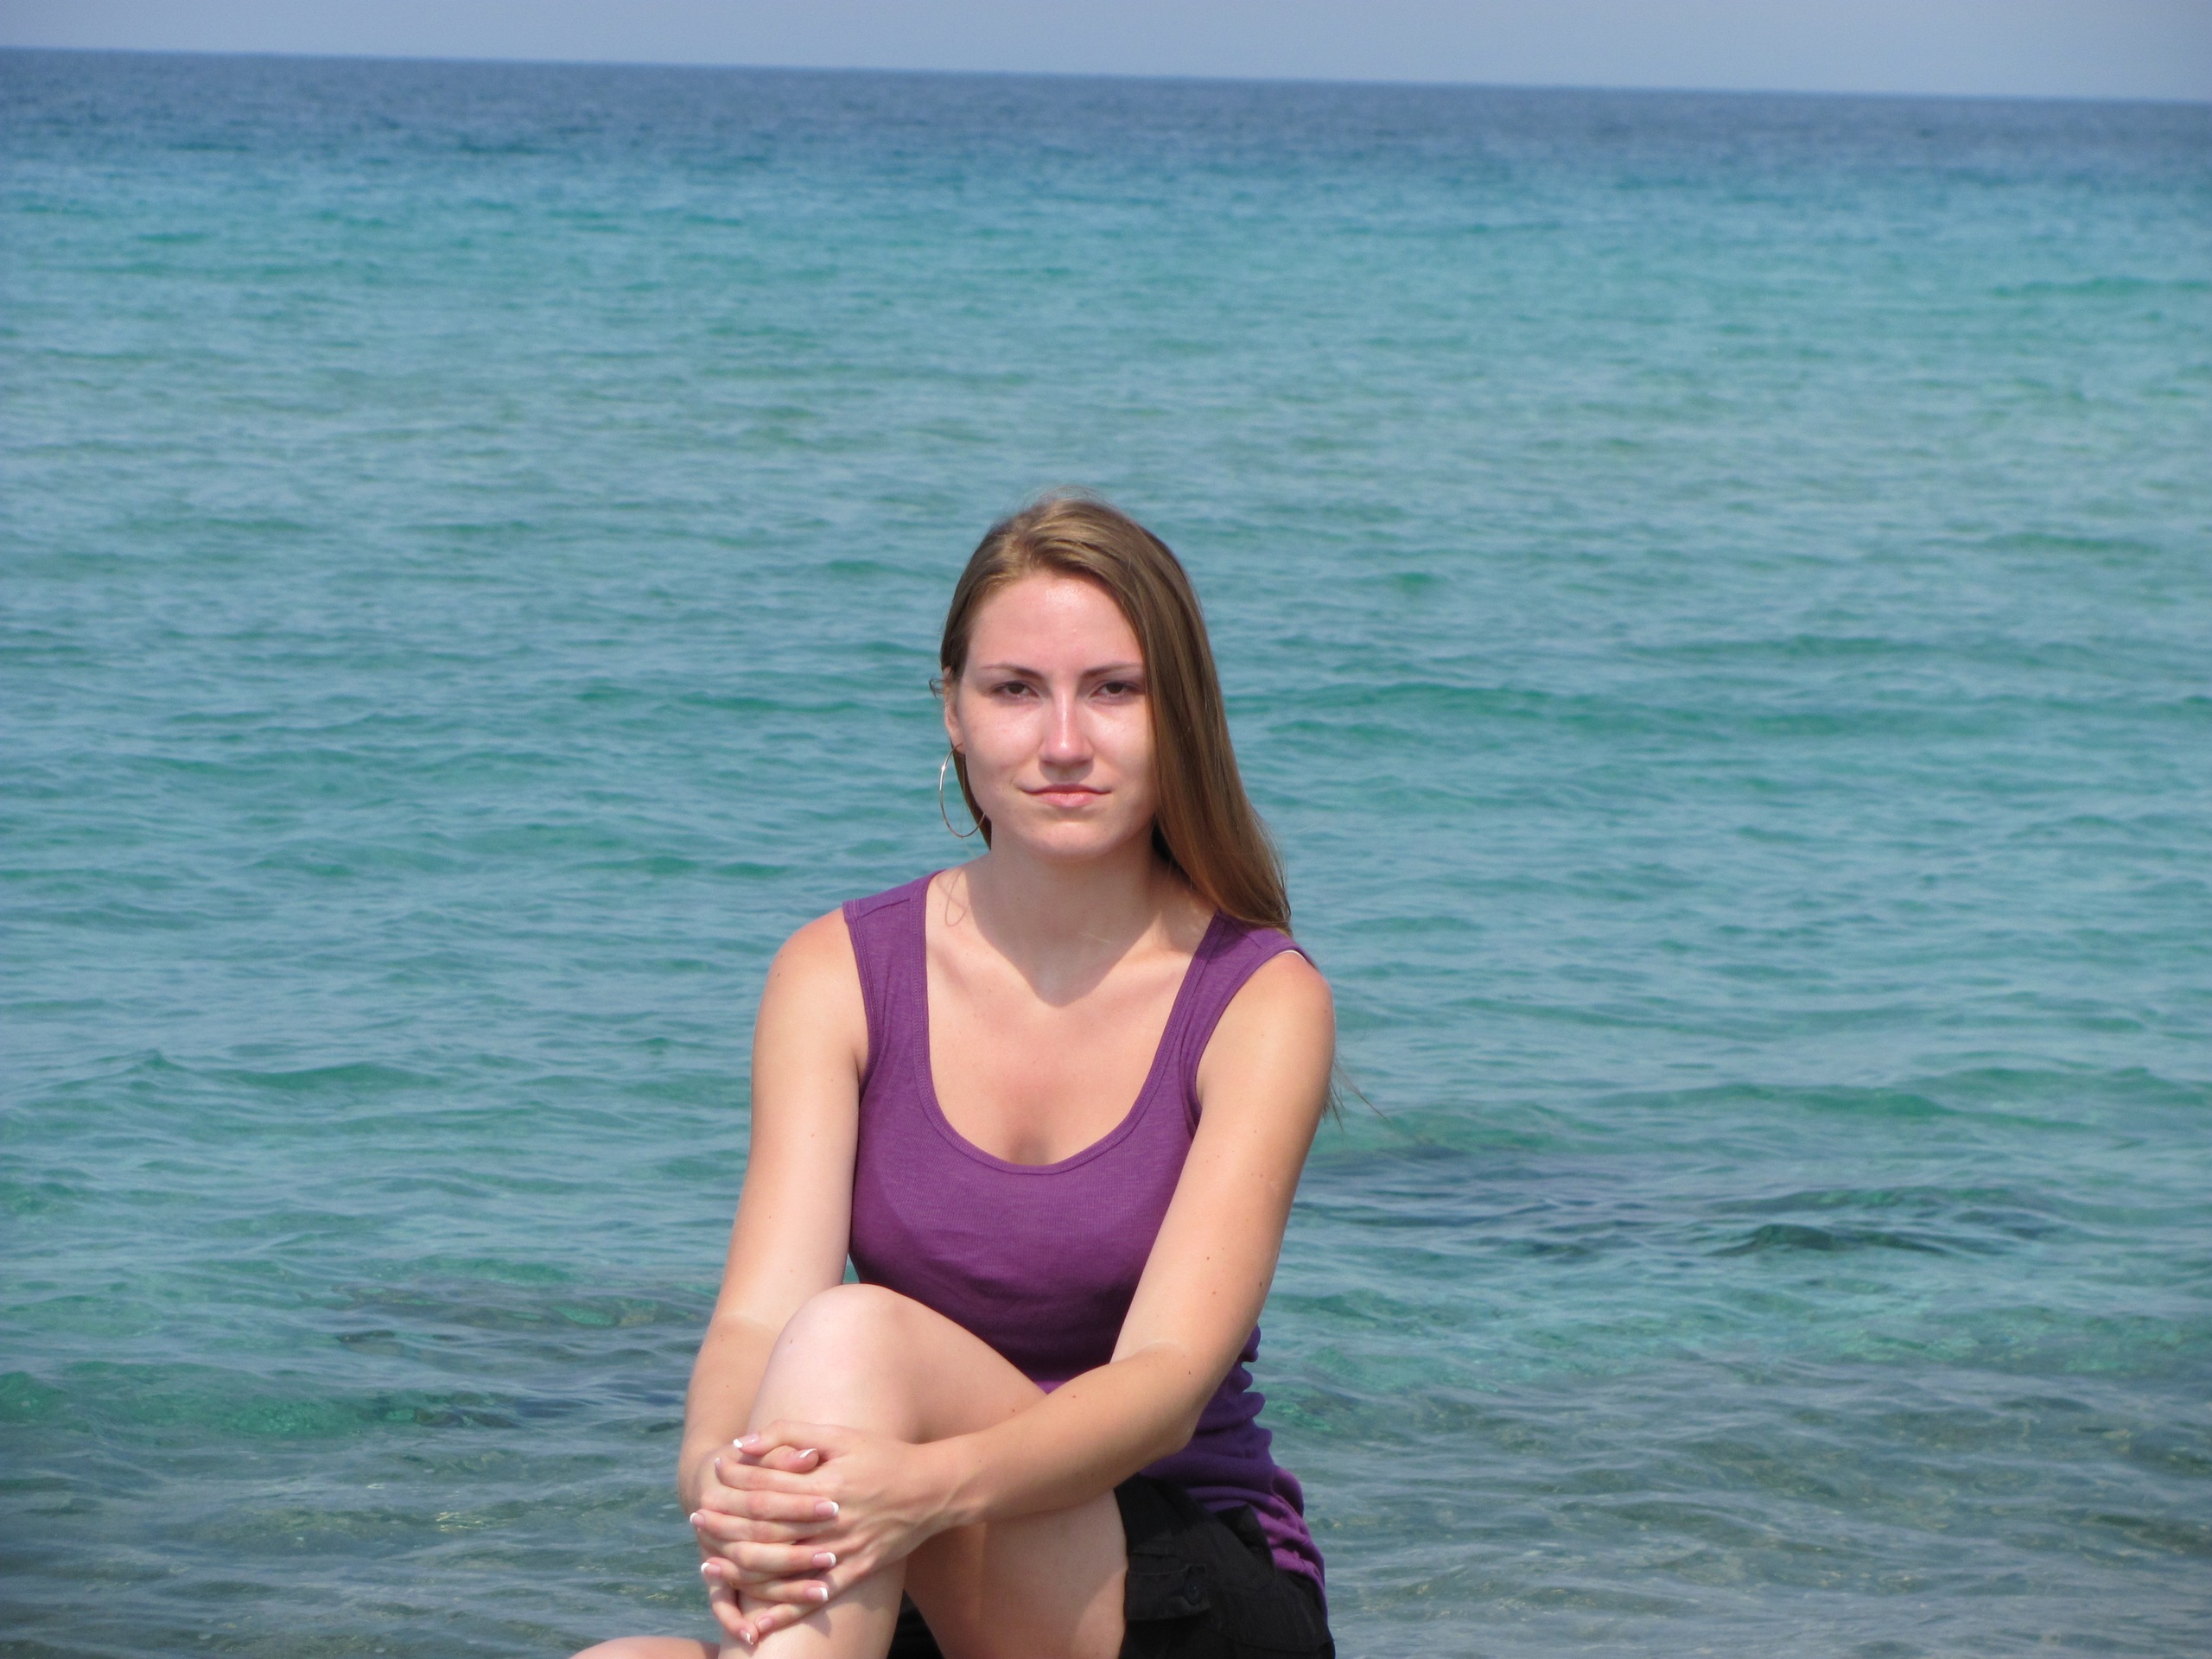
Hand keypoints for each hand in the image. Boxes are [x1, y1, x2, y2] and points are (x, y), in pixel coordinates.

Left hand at [694, 1420, 952, 1641]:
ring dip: (743, 1569)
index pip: (769, 1488)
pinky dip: (785, 1611)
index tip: (709, 1483)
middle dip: (728, 1526)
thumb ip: (791, 1434)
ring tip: (710, 1566)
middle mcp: (833, 1520)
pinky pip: (815, 1597)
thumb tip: (746, 1443)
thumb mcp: (840, 1435)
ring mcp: (844, 1549)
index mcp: (826, 1484)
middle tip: (697, 1523)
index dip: (735, 1486)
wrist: (932, 1491)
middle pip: (768, 1529)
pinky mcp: (857, 1572)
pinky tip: (758, 1623)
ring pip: (785, 1567)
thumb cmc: (883, 1455)